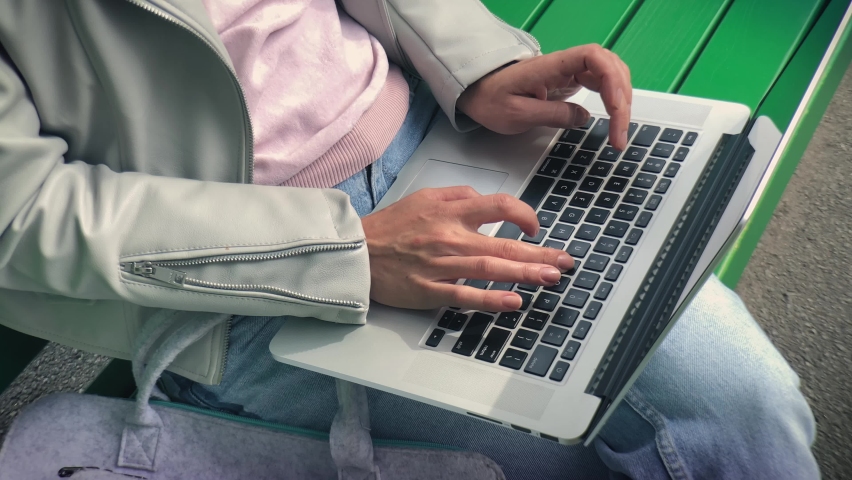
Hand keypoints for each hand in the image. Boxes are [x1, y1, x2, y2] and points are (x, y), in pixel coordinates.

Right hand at [361, 186, 573, 311]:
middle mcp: (449, 237)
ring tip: (551, 278)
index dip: (524, 215)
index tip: (535, 228)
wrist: (355, 251)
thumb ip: (458, 196)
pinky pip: (464, 295)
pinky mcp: (428, 290)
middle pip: (503, 244)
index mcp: (450, 212)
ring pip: (490, 269)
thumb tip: (486, 200)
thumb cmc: (390, 227)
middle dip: (539, 253)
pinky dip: (490, 299)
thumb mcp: (424, 198)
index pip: (498, 207)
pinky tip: (513, 301)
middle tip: (565, 262)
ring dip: (525, 274)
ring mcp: (440, 265)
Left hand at [457, 44, 632, 149]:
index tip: (614, 109)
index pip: (593, 57)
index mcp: (550, 66)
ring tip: (619, 132)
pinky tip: (613, 120)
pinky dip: (613, 101)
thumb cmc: (491, 99)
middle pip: (609, 67)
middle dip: (622, 100)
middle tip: (619, 135)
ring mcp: (570, 71)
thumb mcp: (517, 114)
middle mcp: (565, 64)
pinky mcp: (570, 81)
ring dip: (621, 101)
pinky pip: (601, 84)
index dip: (611, 79)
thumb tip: (584, 118)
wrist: (478, 91)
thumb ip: (552, 115)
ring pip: (610, 75)